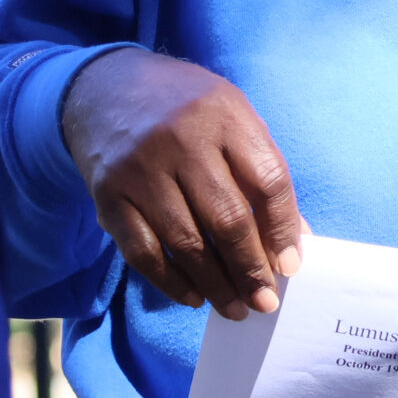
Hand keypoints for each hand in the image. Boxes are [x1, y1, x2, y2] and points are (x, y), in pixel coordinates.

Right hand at [61, 50, 306, 321]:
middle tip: (265, 302)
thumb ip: (261, 170)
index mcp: (224, 113)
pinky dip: (171, 282)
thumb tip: (292, 243)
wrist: (106, 88)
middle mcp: (181, 137)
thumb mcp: (232, 117)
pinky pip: (144, 251)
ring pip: (186, 242)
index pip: (267, 180)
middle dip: (251, 269)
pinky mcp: (108, 194)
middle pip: (228, 218)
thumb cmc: (184, 108)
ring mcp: (140, 167)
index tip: (291, 267)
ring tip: (235, 308)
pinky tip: (193, 296)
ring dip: (216, 285)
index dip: (284, 229)